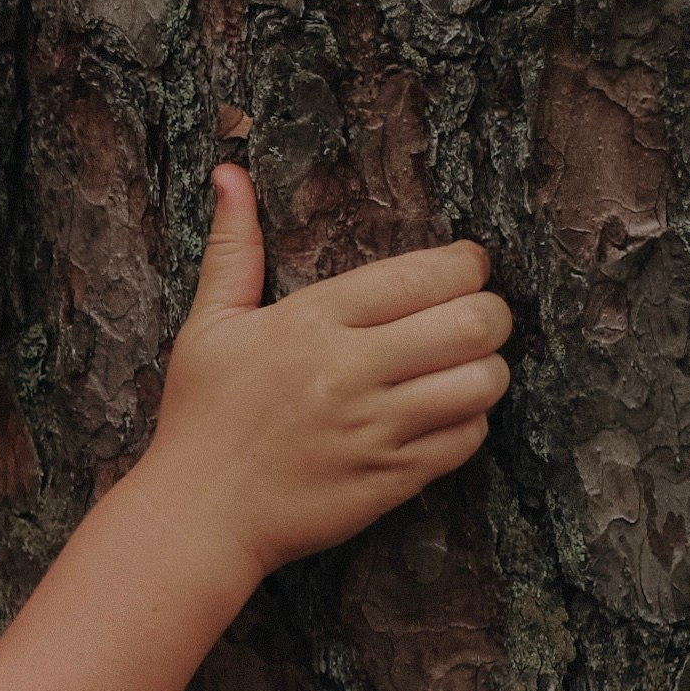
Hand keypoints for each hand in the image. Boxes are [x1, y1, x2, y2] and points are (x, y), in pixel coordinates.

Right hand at [143, 164, 511, 597]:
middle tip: (474, 317)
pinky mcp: (391, 478)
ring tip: (463, 367)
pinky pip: (466, 439)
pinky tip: (444, 414)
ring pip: (482, 382)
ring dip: (486, 369)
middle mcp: (350, 372)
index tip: (464, 269)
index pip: (427, 274)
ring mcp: (375, 430)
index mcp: (311, 322)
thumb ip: (234, 249)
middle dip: (490, 312)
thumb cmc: (202, 418)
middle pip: (472, 322)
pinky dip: (469, 421)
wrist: (199, 516)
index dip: (467, 265)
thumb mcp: (209, 326)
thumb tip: (231, 174)